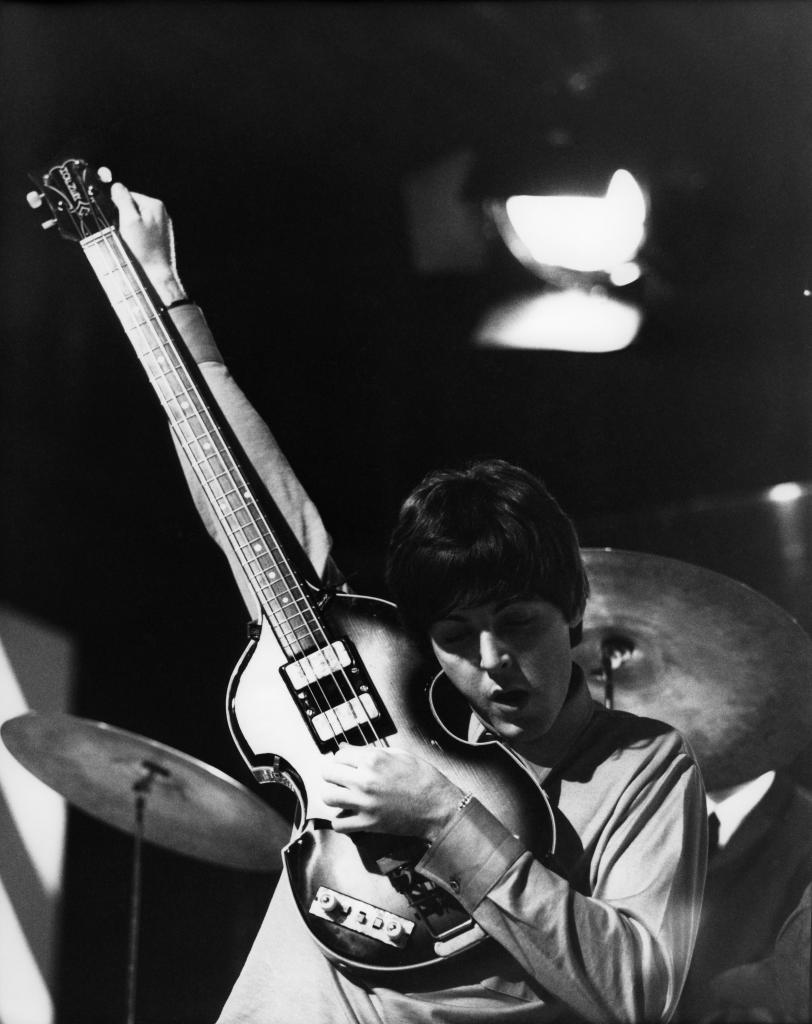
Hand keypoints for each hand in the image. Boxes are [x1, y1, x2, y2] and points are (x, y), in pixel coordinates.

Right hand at [110, 183, 186, 305]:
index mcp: (154, 204)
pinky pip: (142, 232)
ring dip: (128, 229)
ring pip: (136, 220)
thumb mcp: (129, 221)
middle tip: (123, 233)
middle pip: (132, 207)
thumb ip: (123, 200)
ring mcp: (161, 226)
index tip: (115, 220)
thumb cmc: (144, 250)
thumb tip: (116, 186)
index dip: (117, 206)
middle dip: (123, 218)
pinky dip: (136, 237)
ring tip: (131, 242)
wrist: (157, 275)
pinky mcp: (159, 238)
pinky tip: (136, 247)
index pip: (127, 194)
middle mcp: (161, 213)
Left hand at [321, 745, 464, 839]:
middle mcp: (365, 780)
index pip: (339, 755)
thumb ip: (370, 751)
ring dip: (333, 794)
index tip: (347, 763)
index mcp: (373, 759)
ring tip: (343, 793)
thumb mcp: (399, 754)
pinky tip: (349, 813)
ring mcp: (364, 803)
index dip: (343, 758)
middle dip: (333, 773)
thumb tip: (346, 748)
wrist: (439, 807)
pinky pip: (339, 823)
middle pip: (328, 773)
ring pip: (328, 797)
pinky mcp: (367, 824)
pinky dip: (341, 819)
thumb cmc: (423, 779)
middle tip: (341, 776)